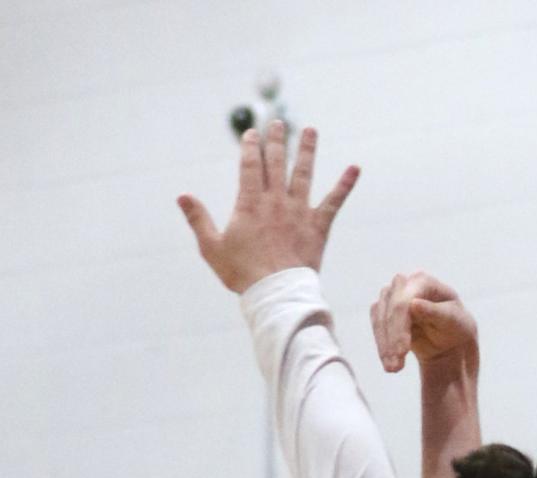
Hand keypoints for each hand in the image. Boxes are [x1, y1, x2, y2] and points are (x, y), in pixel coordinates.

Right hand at [178, 120, 359, 294]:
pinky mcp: (318, 226)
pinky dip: (345, 184)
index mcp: (250, 203)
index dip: (250, 147)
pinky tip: (355, 168)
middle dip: (276, 140)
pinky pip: (334, 202)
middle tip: (277, 123)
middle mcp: (276, 201)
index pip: (250, 165)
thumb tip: (181, 196)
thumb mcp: (212, 247)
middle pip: (276, 162)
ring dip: (307, 150)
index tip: (252, 133)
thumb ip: (198, 219)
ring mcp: (298, 212)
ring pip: (304, 173)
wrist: (277, 294)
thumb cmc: (243, 274)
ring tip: (310, 131)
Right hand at [370, 272, 478, 375]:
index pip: (405, 301)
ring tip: (393, 369)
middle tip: (395, 367)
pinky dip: (382, 346)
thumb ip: (435, 312)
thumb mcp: (454, 321)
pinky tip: (389, 363)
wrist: (450, 341)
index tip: (402, 352)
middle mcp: (405, 284)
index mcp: (424, 281)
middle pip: (390, 308)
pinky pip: (377, 327)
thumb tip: (413, 304)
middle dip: (391, 338)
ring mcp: (392, 296)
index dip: (400, 326)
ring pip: (380, 318)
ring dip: (384, 346)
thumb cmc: (456, 327)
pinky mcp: (384, 311)